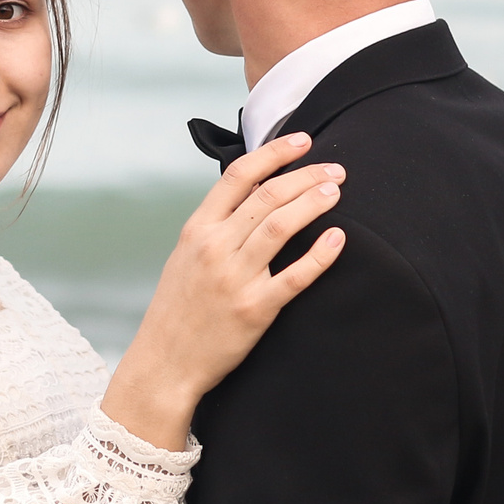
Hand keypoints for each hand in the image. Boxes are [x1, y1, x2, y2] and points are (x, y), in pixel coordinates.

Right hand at [100, 133, 346, 450]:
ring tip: (336, 192)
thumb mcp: (184, 256)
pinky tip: (338, 240)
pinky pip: (294, 276)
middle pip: (267, 195)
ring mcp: (234, 277)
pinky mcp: (254, 309)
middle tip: (335, 170)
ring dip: (313, 203)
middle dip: (306, 176)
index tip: (302, 141)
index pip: (239, 176)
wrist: (164, 362)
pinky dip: (319, 256)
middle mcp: (214, 247)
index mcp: (197, 229)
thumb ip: (214, 226)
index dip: (274, 152)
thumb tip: (252, 195)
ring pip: (281, 226)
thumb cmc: (178, 309)